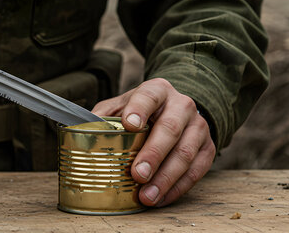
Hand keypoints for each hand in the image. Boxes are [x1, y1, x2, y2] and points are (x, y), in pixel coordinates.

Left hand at [92, 78, 215, 206]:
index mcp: (157, 91)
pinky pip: (197, 170)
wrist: (178, 109)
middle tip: (137, 174)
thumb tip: (80, 132)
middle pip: (170, 129)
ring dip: (166, 178)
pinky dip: (178, 187)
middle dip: (153, 154)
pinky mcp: (208, 147)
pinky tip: (161, 197)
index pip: (148, 96)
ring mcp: (198, 126)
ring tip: (147, 195)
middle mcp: (182, 105)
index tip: (129, 124)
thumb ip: (104, 115)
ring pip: (186, 153)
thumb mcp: (122, 105)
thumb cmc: (144, 110)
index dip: (139, 109)